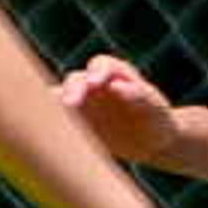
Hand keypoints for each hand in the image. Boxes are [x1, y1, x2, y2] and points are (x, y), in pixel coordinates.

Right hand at [60, 55, 179, 165]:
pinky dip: (54, 125)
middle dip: (72, 90)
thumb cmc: (158, 120)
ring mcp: (82, 102)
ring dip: (55, 106)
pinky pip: (61, 121)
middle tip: (69, 103)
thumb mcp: (154, 108)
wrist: (152, 142)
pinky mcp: (75, 121)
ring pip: (62, 99)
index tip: (95, 83)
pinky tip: (51, 136)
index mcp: (116, 74)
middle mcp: (94, 84)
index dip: (96, 72)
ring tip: (49, 119)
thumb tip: (116, 85)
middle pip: (76, 80)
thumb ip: (137, 94)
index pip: (101, 65)